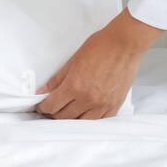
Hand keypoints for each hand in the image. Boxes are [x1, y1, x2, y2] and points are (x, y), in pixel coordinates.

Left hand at [36, 10, 163, 119]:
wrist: (124, 43)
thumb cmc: (101, 46)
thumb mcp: (73, 60)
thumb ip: (57, 79)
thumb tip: (43, 91)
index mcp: (75, 86)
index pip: (52, 105)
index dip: (43, 107)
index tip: (41, 106)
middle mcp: (88, 98)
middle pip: (64, 117)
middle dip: (54, 114)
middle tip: (52, 109)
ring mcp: (102, 104)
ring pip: (81, 122)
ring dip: (71, 119)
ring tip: (67, 112)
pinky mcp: (115, 105)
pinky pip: (99, 120)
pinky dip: (90, 119)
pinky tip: (86, 113)